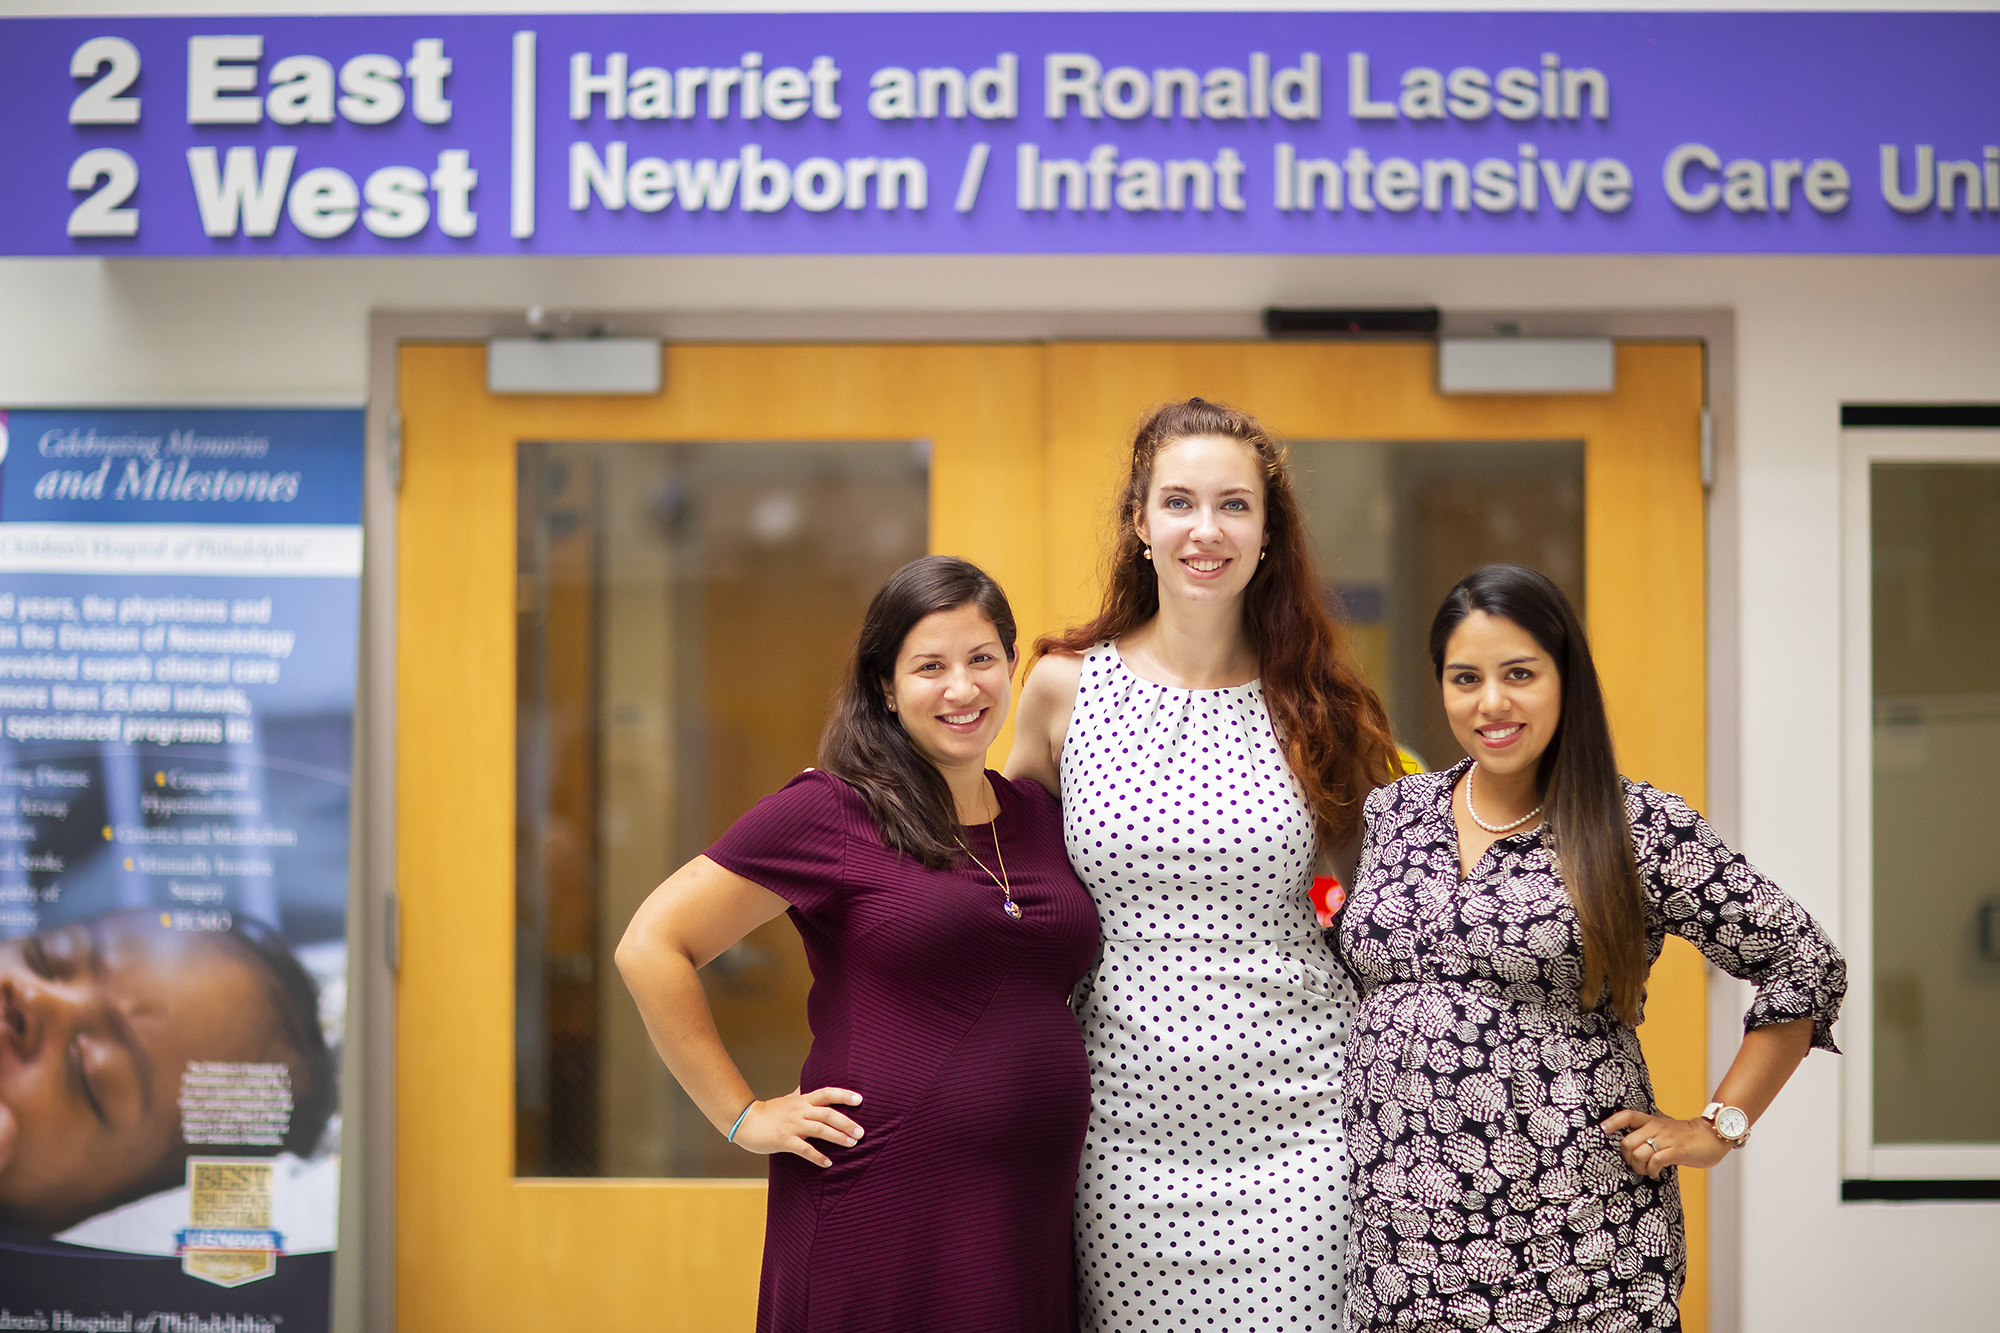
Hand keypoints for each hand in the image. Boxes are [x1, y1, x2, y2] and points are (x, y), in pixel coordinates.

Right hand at [730, 1086, 864, 1167]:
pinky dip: (818, 1157)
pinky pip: (805, 1149)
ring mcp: (792, 1125)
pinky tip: (828, 1163)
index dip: (844, 1095)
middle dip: (847, 1123)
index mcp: (802, 1100)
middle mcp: (800, 1110)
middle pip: (828, 1114)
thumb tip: (807, 1084)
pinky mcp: (784, 1140)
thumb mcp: (786, 1099)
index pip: (827, 1093)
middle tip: (861, 1132)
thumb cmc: (768, 1111)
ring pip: (820, 1130)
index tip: (860, 1099)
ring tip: (851, 1144)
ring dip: (838, 1137)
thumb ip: (800, 1093)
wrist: (745, 1121)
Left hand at [1600, 1109, 1731, 1177]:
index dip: (1613, 1122)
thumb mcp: (1665, 1127)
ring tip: (1645, 1170)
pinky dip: (1651, 1170)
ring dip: (1638, 1167)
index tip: (1601, 1130)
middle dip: (1627, 1157)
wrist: (1711, 1137)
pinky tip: (1655, 1173)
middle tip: (1634, 1164)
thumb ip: (1650, 1129)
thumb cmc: (1686, 1135)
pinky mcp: (1676, 1151)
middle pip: (1628, 1142)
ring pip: (1639, 1153)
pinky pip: (1655, 1161)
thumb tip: (1632, 1137)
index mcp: (1652, 1120)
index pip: (1628, 1115)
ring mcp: (1666, 1139)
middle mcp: (1656, 1127)